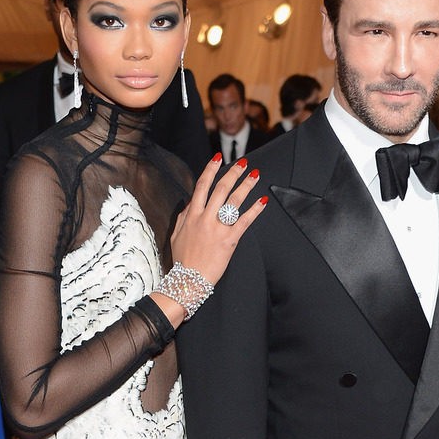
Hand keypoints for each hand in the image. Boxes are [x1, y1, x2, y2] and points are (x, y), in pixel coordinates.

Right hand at [168, 156, 266, 289]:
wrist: (188, 280)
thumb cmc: (182, 260)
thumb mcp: (176, 234)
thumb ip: (184, 216)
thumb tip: (190, 202)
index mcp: (192, 215)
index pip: (202, 186)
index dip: (210, 169)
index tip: (217, 158)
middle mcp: (205, 218)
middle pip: (221, 188)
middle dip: (233, 173)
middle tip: (243, 163)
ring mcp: (217, 228)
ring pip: (234, 201)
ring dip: (246, 186)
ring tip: (255, 175)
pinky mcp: (229, 240)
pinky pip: (244, 221)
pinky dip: (254, 210)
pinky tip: (262, 202)